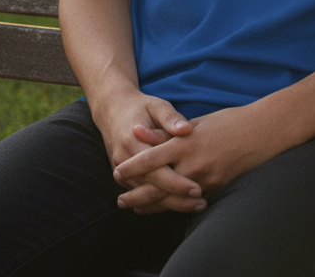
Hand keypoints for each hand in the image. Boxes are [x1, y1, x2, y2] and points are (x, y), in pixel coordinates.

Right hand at [91, 92, 206, 213]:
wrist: (112, 110)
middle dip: (177, 199)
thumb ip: (171, 118)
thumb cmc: (141, 107)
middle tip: (202, 203)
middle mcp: (124, 160)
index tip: (198, 188)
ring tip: (195, 206)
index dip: (177, 182)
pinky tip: (176, 206)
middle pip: (152, 188)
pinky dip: (157, 202)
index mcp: (133, 142)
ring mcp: (120, 169)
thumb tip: (187, 130)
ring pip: (145, 195)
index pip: (157, 170)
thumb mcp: (157, 106)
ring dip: (169, 204)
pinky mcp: (122, 175)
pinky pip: (140, 193)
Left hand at [113, 105, 284, 213]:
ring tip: (136, 207)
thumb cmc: (227, 122)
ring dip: (152, 205)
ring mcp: (205, 179)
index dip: (132, 167)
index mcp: (186, 143)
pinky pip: (189, 200)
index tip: (116, 172)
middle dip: (137, 195)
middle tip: (120, 201)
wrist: (260, 133)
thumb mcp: (195, 123)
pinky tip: (163, 206)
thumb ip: (166, 131)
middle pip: (158, 185)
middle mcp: (193, 164)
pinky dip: (174, 204)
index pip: (151, 158)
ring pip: (172, 198)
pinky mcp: (216, 187)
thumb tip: (139, 132)